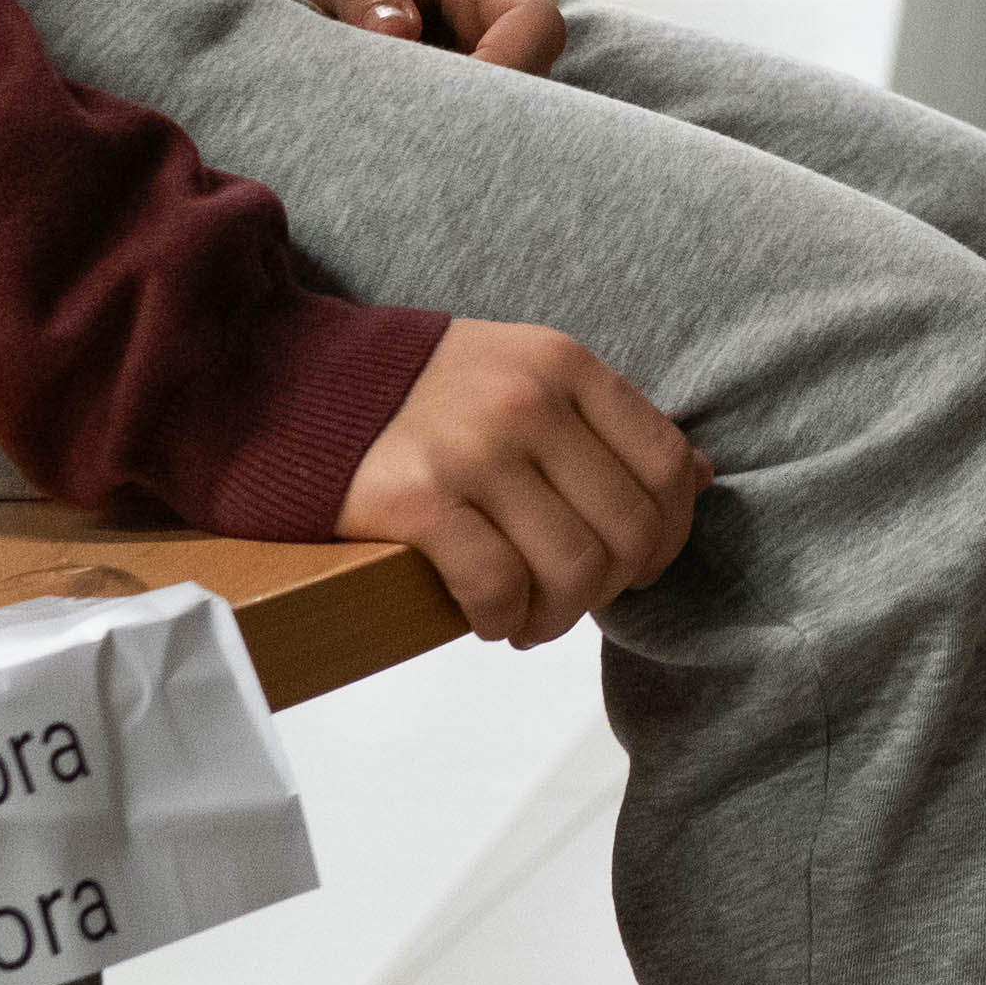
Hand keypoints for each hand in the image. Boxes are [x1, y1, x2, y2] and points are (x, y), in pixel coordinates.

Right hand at [336, 320, 709, 644]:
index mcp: (562, 364)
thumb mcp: (522, 371)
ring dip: (559, 616)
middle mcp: (527, 401)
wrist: (286, 380)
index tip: (640, 564)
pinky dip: (503, 619)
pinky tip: (486, 617)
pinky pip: (498, 587)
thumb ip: (603, 420)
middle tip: (574, 598)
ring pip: (573, 569)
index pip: (665, 463)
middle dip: (612, 585)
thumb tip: (698, 478)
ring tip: (529, 619)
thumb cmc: (418, 393)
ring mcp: (473, 450)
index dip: (668, 532)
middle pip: (627, 529)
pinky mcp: (416, 501)